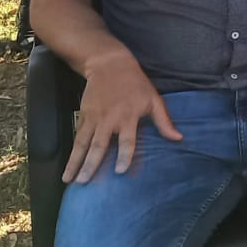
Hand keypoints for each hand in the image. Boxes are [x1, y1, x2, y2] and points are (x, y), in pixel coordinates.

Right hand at [64, 52, 181, 183]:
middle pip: (98, 145)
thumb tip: (178, 138)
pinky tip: (68, 166)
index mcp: (128, 116)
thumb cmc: (135, 83)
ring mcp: (93, 118)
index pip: (126, 140)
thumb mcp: (153, 99)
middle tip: (84, 182)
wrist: (108, 64)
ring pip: (82, 143)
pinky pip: (77, 136)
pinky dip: (72, 152)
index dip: (124, 156)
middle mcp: (108, 119)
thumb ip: (164, 121)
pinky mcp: (83, 115)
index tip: (119, 171)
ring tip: (68, 180)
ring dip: (74, 162)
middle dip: (90, 165)